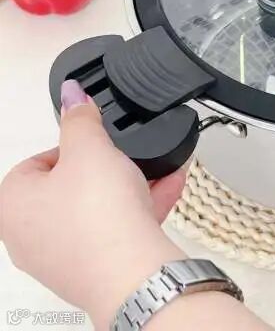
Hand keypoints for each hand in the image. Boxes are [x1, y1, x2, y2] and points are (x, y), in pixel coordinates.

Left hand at [0, 80, 187, 328]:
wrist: (132, 273)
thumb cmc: (98, 217)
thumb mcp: (91, 148)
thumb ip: (80, 117)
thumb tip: (71, 93)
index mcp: (13, 204)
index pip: (39, 160)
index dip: (73, 146)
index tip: (98, 142)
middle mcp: (29, 235)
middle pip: (72, 185)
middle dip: (109, 166)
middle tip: (127, 157)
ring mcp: (62, 255)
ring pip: (99, 207)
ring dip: (131, 185)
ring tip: (160, 168)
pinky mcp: (94, 268)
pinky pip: (116, 228)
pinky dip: (139, 207)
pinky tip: (169, 186)